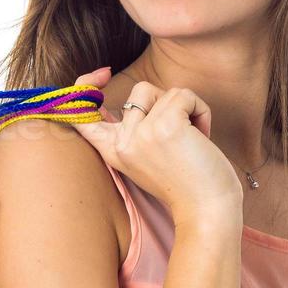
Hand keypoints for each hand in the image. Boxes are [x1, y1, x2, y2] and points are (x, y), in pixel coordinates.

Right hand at [70, 66, 242, 227]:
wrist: (207, 212)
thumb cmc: (187, 185)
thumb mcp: (147, 158)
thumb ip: (136, 132)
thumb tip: (137, 99)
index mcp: (113, 151)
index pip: (80, 113)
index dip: (83, 86)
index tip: (103, 74)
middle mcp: (122, 141)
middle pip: (140, 91)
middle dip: (167, 104)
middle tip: (182, 135)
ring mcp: (142, 133)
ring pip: (165, 91)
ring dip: (186, 109)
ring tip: (193, 139)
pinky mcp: (166, 125)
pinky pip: (185, 95)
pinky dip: (201, 110)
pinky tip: (203, 137)